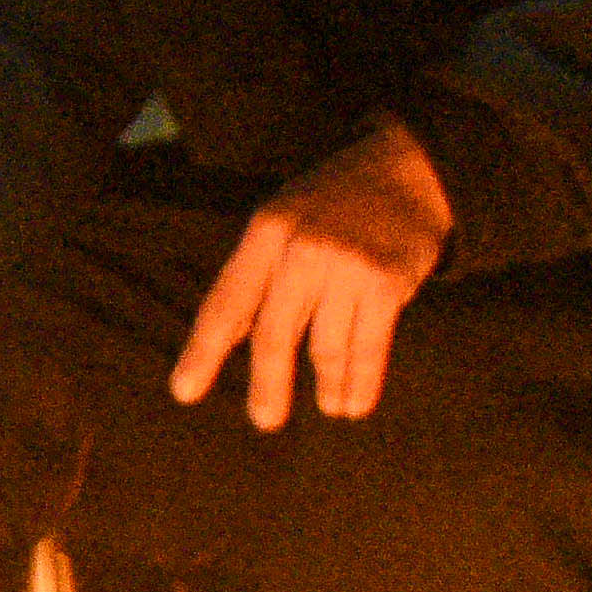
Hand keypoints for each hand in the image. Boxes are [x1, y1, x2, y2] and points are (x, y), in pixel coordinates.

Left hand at [170, 119, 452, 427]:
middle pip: (273, 333)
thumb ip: (258, 272)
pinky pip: (369, 347)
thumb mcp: (283, 219)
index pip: (227, 302)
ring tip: (330, 407)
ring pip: (325, 346)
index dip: (203, 352)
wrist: (407, 171)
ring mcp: (346, 266)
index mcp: (265, 232)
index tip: (185, 392)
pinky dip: (362, 382)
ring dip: (328, 387)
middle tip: (265, 420)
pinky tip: (356, 404)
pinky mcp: (386, 282)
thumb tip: (227, 338)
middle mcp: (301, 248)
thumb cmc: (334, 203)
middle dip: (267, 385)